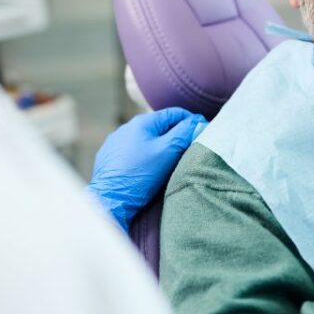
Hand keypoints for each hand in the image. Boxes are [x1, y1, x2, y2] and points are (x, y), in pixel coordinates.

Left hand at [87, 108, 207, 232]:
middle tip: (189, 149)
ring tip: (169, 161)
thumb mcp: (167, 151)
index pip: (175, 113)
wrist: (110, 199)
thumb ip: (184, 133)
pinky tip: (148, 168)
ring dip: (160, 146)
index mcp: (142, 122)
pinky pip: (133, 151)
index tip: (203, 132)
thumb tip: (198, 122)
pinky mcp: (110, 157)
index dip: (192, 121)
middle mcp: (126, 128)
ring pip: (146, 139)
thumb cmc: (140, 174)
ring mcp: (116, 142)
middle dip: (176, 135)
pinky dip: (145, 156)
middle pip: (160, 126)